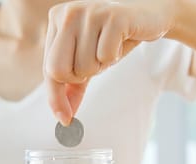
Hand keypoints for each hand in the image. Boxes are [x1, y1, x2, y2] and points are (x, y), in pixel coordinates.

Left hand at [44, 0, 174, 124]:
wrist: (146, 18)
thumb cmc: (112, 40)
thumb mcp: (87, 64)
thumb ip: (72, 88)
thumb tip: (64, 117)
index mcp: (57, 21)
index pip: (49, 69)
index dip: (56, 97)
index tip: (64, 119)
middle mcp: (68, 13)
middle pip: (59, 70)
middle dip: (79, 78)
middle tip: (94, 65)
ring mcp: (90, 12)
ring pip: (85, 66)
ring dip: (100, 66)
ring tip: (109, 49)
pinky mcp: (113, 17)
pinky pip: (106, 57)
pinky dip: (114, 57)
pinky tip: (119, 43)